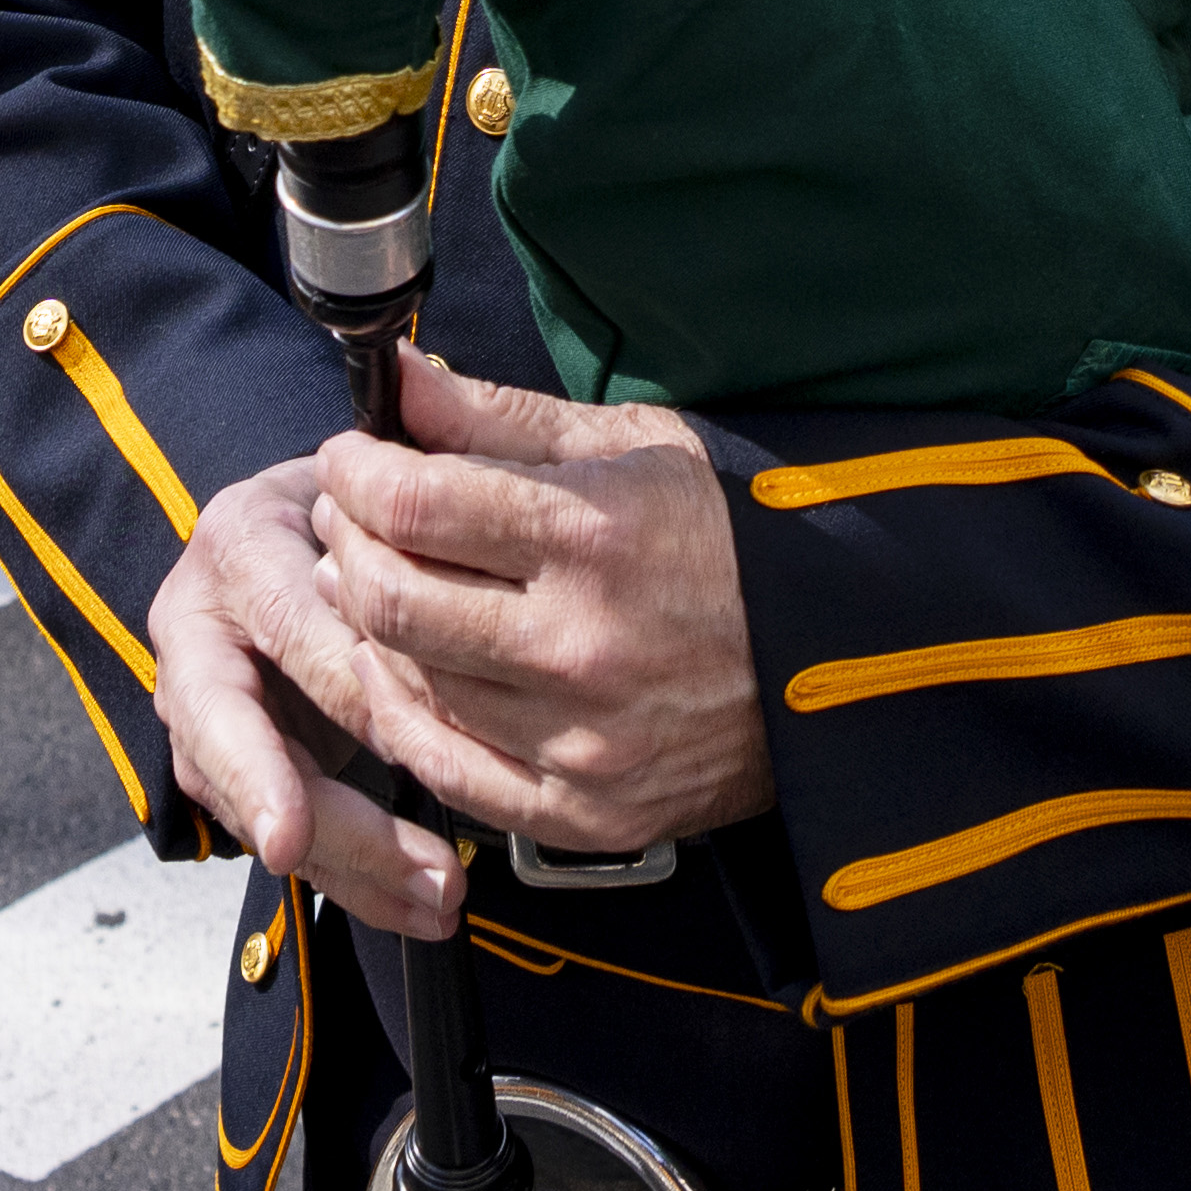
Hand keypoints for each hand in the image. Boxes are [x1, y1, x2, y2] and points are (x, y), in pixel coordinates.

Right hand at [150, 459, 458, 940]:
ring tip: (439, 897)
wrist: (303, 526)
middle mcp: (200, 625)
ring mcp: (203, 703)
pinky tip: (419, 908)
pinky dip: (354, 880)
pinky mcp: (227, 764)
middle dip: (301, 805)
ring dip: (348, 862)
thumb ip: (407, 519)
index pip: (286, 625)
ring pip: (251, 800)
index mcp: (240, 545)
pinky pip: (283, 834)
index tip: (406, 740)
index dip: (345, 683)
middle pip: (229, 730)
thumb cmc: (365, 505)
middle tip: (381, 859)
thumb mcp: (384, 490)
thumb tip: (435, 582)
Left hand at [309, 363, 768, 863]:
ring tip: (383, 582)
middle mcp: (583, 646)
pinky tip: (407, 668)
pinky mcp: (587, 814)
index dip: (355, 471)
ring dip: (369, 626)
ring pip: (407, 683)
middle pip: (390, 598)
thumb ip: (498, 416)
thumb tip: (398, 376)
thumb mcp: (631, 446)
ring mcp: (583, 743)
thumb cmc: (732, 535)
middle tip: (353, 517)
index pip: (413, 504)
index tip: (354, 457)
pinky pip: (445, 770)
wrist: (843, 658)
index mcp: (596, 536)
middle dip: (347, 542)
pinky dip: (405, 713)